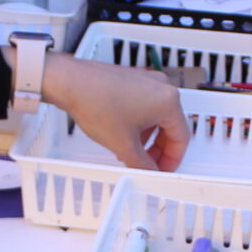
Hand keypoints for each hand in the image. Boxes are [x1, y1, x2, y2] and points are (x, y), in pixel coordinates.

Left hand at [40, 52, 189, 170]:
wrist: (69, 82)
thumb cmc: (96, 103)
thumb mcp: (123, 145)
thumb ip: (142, 164)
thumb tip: (151, 172)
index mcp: (168, 101)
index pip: (182, 138)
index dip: (172, 160)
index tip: (163, 170)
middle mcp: (162, 87)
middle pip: (170, 126)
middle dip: (158, 149)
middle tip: (148, 164)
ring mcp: (147, 80)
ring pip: (156, 117)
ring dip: (147, 137)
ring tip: (131, 151)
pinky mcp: (133, 79)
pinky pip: (144, 106)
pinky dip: (138, 123)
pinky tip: (123, 133)